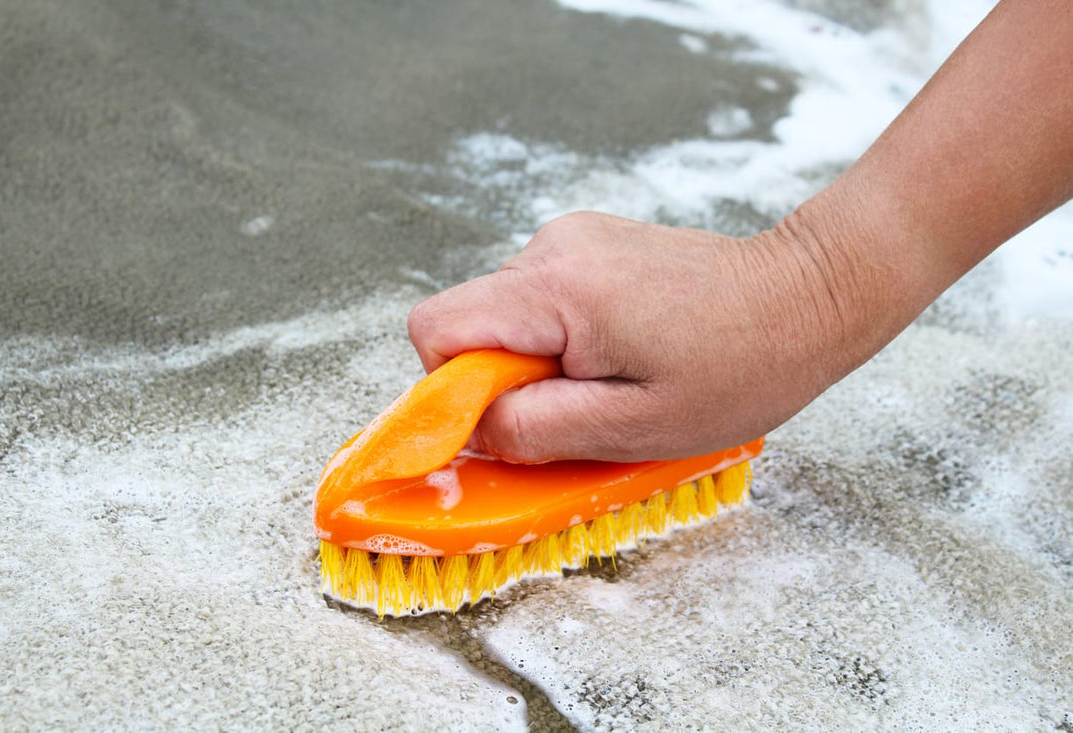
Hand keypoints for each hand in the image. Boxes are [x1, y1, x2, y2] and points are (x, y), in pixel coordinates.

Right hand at [408, 211, 850, 462]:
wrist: (809, 295)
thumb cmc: (741, 366)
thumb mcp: (634, 426)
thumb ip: (536, 429)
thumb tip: (471, 428)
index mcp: (558, 289)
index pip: (436, 329)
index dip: (451, 389)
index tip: (507, 423)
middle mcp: (553, 247)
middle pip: (468, 323)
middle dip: (505, 380)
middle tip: (582, 403)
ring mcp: (572, 237)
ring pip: (505, 316)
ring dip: (539, 361)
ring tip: (614, 374)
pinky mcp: (590, 242)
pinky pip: (539, 301)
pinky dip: (562, 338)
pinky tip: (622, 347)